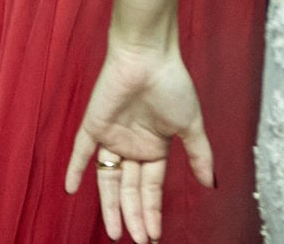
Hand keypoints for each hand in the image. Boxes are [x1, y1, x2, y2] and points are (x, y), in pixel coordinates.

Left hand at [65, 38, 213, 242]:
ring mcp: (112, 136)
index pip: (151, 188)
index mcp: (154, 148)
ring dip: (110, 204)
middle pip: (130, 189)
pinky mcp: (94, 124)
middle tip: (138, 240)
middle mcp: (132, 146)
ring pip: (108, 178)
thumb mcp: (190, 126)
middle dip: (134, 215)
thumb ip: (200, 156)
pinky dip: (75, 168)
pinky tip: (71, 189)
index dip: (151, 211)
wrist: (149, 57)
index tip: (154, 236)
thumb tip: (212, 186)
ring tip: (115, 231)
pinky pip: (81, 150)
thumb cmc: (172, 85)